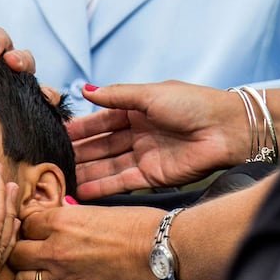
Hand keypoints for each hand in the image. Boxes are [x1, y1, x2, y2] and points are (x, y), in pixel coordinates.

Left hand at [10, 203, 167, 279]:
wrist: (164, 253)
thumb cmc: (138, 226)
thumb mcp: (96, 210)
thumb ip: (69, 216)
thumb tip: (56, 217)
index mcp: (61, 221)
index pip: (25, 223)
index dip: (29, 225)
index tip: (34, 227)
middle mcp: (57, 249)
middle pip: (16, 252)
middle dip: (21, 249)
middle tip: (30, 247)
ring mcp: (65, 276)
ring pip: (23, 279)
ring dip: (28, 272)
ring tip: (38, 268)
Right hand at [68, 81, 249, 199]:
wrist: (228, 129)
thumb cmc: (193, 104)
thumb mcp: (149, 94)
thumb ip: (116, 96)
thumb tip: (85, 90)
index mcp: (136, 112)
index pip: (100, 121)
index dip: (79, 129)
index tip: (56, 134)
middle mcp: (137, 135)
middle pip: (101, 146)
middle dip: (78, 152)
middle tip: (51, 159)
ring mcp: (143, 157)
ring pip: (107, 165)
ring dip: (86, 171)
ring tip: (60, 178)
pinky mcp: (152, 177)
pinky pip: (121, 182)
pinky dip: (102, 187)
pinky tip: (82, 189)